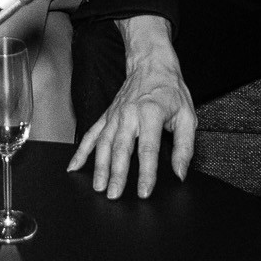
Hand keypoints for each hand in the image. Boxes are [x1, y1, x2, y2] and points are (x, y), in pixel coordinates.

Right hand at [66, 16, 194, 197]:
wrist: (151, 65)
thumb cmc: (170, 90)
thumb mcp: (187, 117)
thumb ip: (185, 147)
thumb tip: (180, 173)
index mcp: (151, 113)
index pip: (148, 149)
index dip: (146, 173)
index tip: (144, 192)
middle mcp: (129, 114)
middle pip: (120, 148)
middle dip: (116, 174)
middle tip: (114, 196)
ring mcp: (114, 115)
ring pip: (103, 144)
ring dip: (99, 167)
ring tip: (98, 187)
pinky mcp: (106, 116)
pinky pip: (90, 135)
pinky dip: (81, 152)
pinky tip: (74, 167)